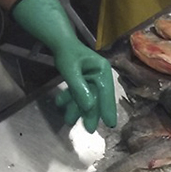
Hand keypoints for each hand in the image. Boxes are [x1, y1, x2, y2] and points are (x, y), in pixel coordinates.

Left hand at [11, 0, 116, 132]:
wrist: (60, 42)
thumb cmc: (68, 53)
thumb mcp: (71, 70)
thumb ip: (80, 89)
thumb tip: (89, 107)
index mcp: (103, 71)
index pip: (106, 93)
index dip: (107, 109)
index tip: (110, 124)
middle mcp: (102, 76)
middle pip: (97, 98)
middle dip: (90, 113)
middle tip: (88, 129)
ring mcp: (94, 79)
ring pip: (88, 98)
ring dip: (77, 108)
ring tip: (68, 119)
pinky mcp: (86, 81)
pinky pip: (80, 94)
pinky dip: (71, 100)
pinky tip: (62, 104)